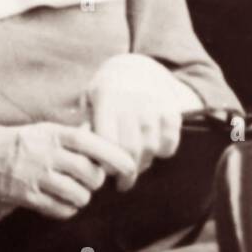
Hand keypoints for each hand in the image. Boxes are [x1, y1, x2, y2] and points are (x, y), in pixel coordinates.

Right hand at [0, 122, 136, 219]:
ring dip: (81, 197)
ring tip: (70, 191)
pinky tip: (57, 201)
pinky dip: (66, 209)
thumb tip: (109, 144)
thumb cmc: (15, 144)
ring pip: (80, 195)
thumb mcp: (42, 131)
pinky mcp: (27, 196)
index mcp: (52, 133)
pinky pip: (62, 210)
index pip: (94, 144)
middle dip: (96, 181)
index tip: (130, 168)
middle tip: (87, 180)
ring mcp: (36, 176)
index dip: (117, 157)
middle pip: (92, 174)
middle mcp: (46, 153)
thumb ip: (72, 137)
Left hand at [87, 54, 202, 191]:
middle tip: (122, 182)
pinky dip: (163, 151)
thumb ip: (85, 122)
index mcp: (107, 99)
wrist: (134, 70)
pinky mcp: (172, 111)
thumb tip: (80, 152)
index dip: (106, 160)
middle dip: (126, 171)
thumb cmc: (106, 92)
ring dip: (143, 163)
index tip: (104, 172)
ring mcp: (154, 107)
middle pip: (130, 148)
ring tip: (135, 169)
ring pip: (151, 148)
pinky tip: (152, 153)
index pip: (107, 140)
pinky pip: (170, 142)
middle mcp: (132, 102)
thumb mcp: (89, 99)